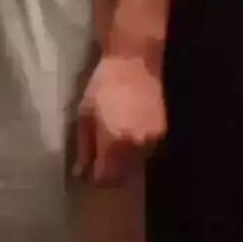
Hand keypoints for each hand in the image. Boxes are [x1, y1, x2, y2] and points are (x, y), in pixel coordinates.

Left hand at [71, 48, 165, 186]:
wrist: (134, 63)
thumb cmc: (102, 86)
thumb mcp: (85, 115)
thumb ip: (84, 146)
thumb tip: (81, 172)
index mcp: (114, 142)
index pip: (106, 178)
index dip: (96, 178)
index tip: (88, 171)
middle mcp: (136, 146)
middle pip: (122, 176)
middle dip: (109, 172)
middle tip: (97, 158)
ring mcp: (152, 140)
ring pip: (136, 165)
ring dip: (123, 161)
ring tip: (112, 142)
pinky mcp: (162, 132)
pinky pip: (146, 151)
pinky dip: (135, 149)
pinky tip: (126, 131)